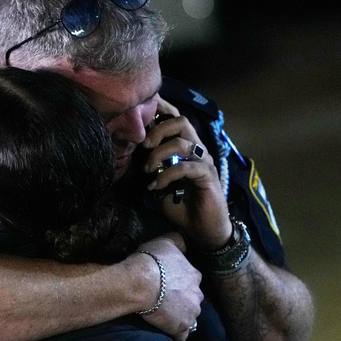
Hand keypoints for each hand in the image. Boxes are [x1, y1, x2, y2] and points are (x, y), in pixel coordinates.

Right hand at [136, 233, 202, 340]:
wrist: (140, 283)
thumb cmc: (152, 261)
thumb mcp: (166, 241)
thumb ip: (178, 241)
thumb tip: (183, 243)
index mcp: (195, 276)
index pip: (193, 280)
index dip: (181, 283)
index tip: (170, 284)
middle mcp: (198, 295)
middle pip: (193, 300)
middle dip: (184, 301)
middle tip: (167, 301)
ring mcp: (191, 314)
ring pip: (190, 318)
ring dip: (181, 318)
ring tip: (166, 317)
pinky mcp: (181, 329)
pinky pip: (182, 336)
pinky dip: (176, 335)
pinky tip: (168, 333)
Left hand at [141, 98, 232, 248]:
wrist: (201, 229)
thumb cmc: (181, 206)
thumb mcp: (159, 184)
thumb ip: (151, 167)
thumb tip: (132, 154)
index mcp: (186, 147)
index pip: (175, 119)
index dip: (161, 110)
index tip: (141, 114)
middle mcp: (197, 149)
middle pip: (181, 122)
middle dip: (158, 130)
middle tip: (144, 145)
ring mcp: (204, 161)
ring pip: (182, 143)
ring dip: (159, 154)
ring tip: (148, 169)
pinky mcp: (208, 175)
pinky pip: (186, 167)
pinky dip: (167, 174)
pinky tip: (156, 186)